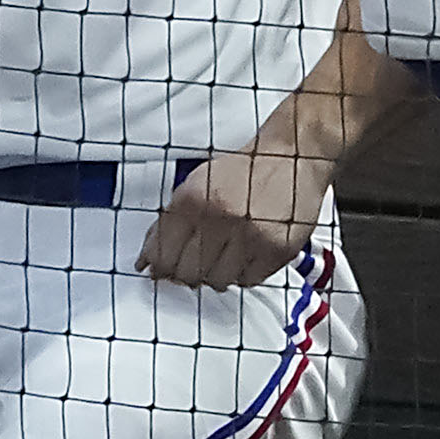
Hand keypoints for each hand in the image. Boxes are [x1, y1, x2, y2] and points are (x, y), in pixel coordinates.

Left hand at [140, 140, 327, 288]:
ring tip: (228, 250)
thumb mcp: (196, 185)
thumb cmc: (243, 171)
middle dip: (188, 273)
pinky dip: (245, 272)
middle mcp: (220, 218)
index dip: (161, 268)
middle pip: (188, 274)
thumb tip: (147, 263)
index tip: (163, 271)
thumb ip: (167, 224)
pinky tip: (248, 250)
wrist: (293, 156)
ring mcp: (250, 235)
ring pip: (218, 282)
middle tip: (199, 261)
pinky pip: (249, 281)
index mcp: (193, 200)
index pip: (163, 256)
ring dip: (219, 273)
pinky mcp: (277, 249)